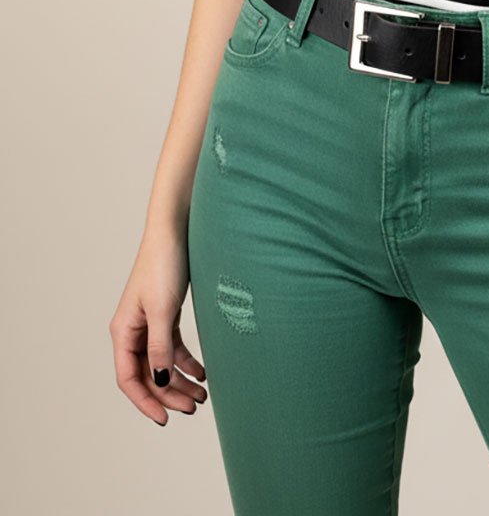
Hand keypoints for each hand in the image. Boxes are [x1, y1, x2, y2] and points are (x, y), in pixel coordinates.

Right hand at [109, 228, 206, 426]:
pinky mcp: (166, 314)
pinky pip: (174, 347)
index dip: (145, 402)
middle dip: (169, 394)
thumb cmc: (164, 265)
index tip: (165, 419)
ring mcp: (149, 323)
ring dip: (180, 380)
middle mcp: (133, 331)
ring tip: (203, 395)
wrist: (177, 230)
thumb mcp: (163, 309)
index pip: (129, 378)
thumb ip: (159, 346)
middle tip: (195, 408)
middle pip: (148, 374)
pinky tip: (203, 372)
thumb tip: (157, 380)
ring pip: (162, 363)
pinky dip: (187, 362)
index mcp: (123, 331)